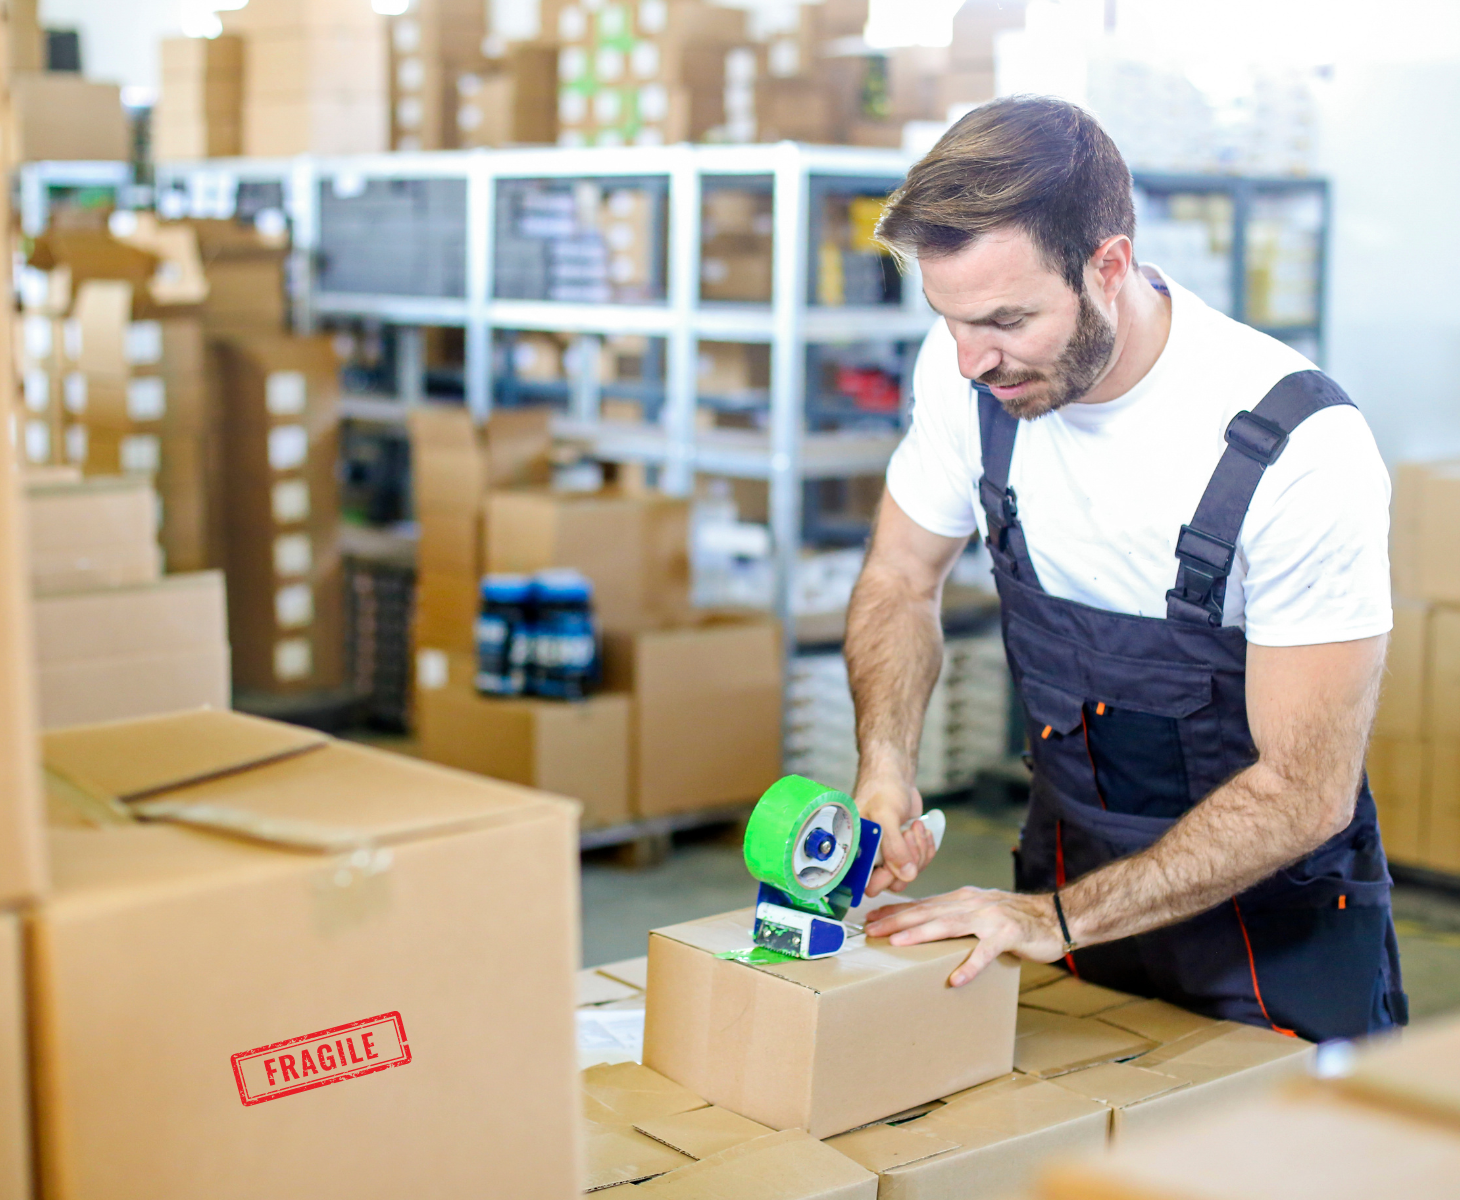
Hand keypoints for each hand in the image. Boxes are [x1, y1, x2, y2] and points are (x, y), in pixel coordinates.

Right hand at [854, 776, 937, 896]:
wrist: (895, 776)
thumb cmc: (882, 790)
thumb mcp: (885, 816)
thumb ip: (894, 847)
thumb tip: (907, 875)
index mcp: (855, 852)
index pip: (867, 883)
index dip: (884, 877)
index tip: (894, 859)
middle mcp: (869, 858)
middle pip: (893, 882)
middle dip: (907, 859)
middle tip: (907, 834)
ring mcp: (888, 857)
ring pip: (909, 874)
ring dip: (918, 851)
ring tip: (914, 826)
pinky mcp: (904, 852)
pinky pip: (920, 863)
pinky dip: (926, 848)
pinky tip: (921, 830)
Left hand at [863, 886, 1062, 985]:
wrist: (1057, 917)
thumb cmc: (1016, 919)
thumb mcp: (980, 911)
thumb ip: (956, 917)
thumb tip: (926, 927)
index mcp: (963, 899)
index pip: (923, 904)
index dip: (896, 910)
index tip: (871, 918)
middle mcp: (972, 904)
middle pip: (928, 912)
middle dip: (897, 921)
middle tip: (872, 930)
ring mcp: (989, 918)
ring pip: (948, 926)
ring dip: (921, 934)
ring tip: (898, 944)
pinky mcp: (1008, 935)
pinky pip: (985, 953)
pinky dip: (969, 966)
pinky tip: (954, 980)